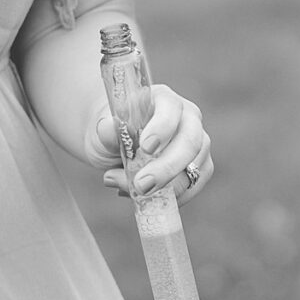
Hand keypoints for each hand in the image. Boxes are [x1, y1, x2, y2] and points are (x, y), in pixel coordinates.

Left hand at [92, 83, 213, 202]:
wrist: (115, 146)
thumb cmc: (111, 131)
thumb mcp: (101, 128)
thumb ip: (106, 130)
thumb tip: (108, 129)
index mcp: (163, 99)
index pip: (171, 109)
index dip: (162, 128)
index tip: (145, 148)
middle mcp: (187, 118)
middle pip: (191, 141)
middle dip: (167, 168)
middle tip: (142, 186)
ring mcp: (197, 142)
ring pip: (195, 167)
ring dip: (167, 187)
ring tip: (132, 193)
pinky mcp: (199, 166)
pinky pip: (194, 185)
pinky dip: (173, 197)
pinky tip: (147, 200)